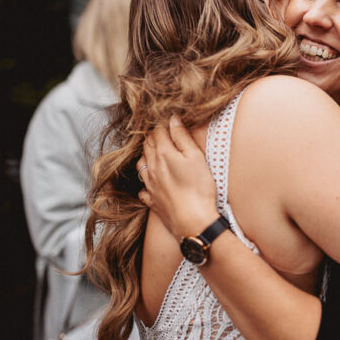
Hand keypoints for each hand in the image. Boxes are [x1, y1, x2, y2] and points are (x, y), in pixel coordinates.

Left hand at [137, 115, 218, 239]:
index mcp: (164, 154)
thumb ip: (182, 137)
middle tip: (162, 132)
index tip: (168, 120)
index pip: (158, 132)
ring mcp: (150, 185)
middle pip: (147, 145)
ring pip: (141, 164)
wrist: (192, 220)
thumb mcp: (196, 156)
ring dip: (147, 155)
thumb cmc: (198, 188)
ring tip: (155, 153)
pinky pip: (143, 188)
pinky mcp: (153, 200)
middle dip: (154, 136)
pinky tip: (151, 182)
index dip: (163, 123)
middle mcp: (152, 167)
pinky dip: (145, 182)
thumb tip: (172, 119)